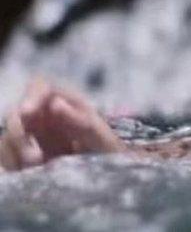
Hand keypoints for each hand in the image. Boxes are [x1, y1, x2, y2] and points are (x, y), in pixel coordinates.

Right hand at [0, 78, 124, 170]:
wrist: (107, 175)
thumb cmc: (108, 150)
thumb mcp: (99, 137)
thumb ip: (80, 120)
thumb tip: (55, 103)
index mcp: (64, 102)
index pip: (39, 87)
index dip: (31, 96)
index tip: (27, 112)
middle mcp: (43, 115)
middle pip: (16, 113)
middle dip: (18, 134)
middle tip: (35, 158)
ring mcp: (31, 135)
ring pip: (7, 136)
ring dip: (15, 153)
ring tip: (38, 168)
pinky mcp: (22, 156)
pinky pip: (6, 155)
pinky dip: (13, 164)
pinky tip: (30, 173)